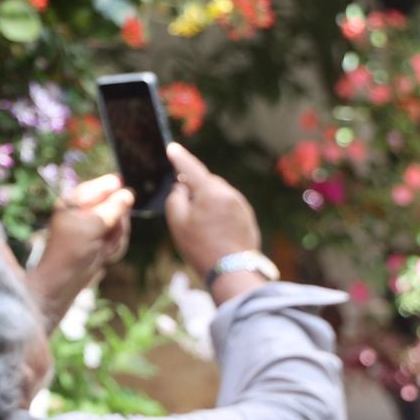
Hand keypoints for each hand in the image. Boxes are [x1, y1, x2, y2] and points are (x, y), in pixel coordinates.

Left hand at [27, 174, 135, 323]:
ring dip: (116, 237)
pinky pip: (118, 238)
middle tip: (110, 233)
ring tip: (104, 248)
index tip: (125, 199)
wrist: (64, 281)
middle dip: (118, 222)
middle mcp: (85, 211)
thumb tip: (128, 194)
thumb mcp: (93, 226)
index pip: (102, 186)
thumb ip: (112, 209)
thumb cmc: (71, 250)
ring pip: (121, 223)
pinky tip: (104, 255)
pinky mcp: (101, 240)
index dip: (115, 190)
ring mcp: (94, 226)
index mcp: (75, 201)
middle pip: (117, 205)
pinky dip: (114, 247)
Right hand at [163, 143, 260, 276]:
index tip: (172, 149)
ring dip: (207, 201)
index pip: (191, 167)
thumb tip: (181, 187)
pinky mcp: (247, 216)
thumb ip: (175, 198)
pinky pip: (227, 206)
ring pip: (217, 194)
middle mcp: (228, 193)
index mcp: (210, 191)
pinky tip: (213, 231)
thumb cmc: (201, 247)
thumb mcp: (177, 223)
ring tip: (199, 226)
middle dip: (194, 187)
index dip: (179, 157)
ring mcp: (241, 204)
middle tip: (183, 206)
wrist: (233, 270)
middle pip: (205, 181)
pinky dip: (218, 212)